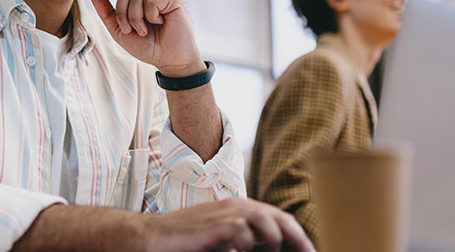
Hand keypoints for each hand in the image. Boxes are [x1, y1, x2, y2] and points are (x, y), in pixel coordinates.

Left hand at [90, 0, 204, 75]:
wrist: (169, 60)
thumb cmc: (148, 46)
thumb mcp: (120, 31)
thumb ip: (107, 13)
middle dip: (122, 14)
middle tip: (130, 30)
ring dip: (135, 18)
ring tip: (145, 30)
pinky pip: (151, 1)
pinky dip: (150, 17)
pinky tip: (160, 23)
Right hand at [145, 198, 315, 251]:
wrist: (155, 236)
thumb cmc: (187, 239)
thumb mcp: (222, 237)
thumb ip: (243, 238)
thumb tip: (269, 247)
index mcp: (241, 207)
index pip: (279, 218)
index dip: (297, 236)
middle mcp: (237, 206)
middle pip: (280, 217)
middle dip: (299, 239)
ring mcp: (227, 213)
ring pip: (267, 221)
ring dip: (276, 240)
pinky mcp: (217, 225)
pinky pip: (244, 232)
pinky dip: (249, 245)